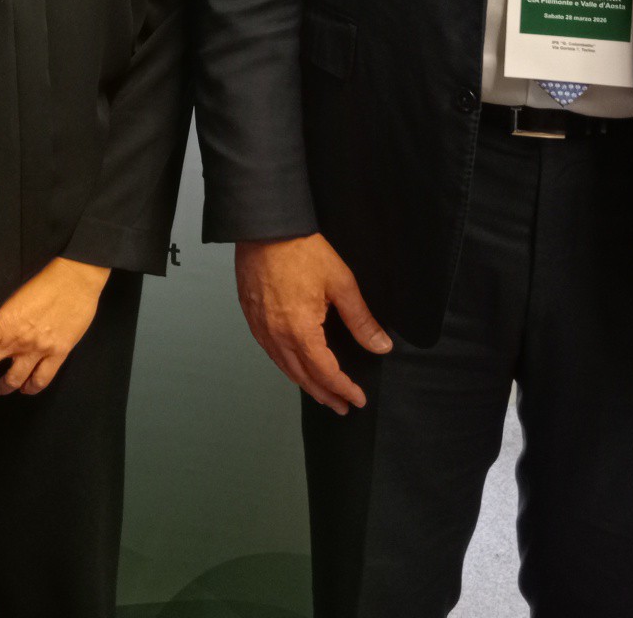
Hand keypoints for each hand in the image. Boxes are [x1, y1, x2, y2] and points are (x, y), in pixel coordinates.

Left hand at [0, 257, 111, 400]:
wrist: (75, 277)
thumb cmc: (43, 283)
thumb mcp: (13, 301)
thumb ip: (2, 323)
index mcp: (1, 324)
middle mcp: (16, 340)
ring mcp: (38, 349)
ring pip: (15, 379)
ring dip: (4, 387)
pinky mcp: (58, 353)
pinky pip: (42, 379)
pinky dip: (32, 387)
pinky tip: (27, 388)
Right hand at [234, 234, 391, 414]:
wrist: (264, 227)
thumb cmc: (301, 250)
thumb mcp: (341, 283)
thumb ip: (361, 320)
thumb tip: (381, 346)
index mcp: (300, 330)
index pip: (326, 373)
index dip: (344, 389)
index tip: (358, 399)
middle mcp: (276, 335)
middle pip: (302, 377)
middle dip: (325, 394)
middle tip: (341, 406)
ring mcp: (260, 326)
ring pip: (283, 367)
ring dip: (304, 383)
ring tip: (321, 392)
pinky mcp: (250, 315)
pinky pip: (269, 351)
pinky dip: (285, 365)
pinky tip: (293, 364)